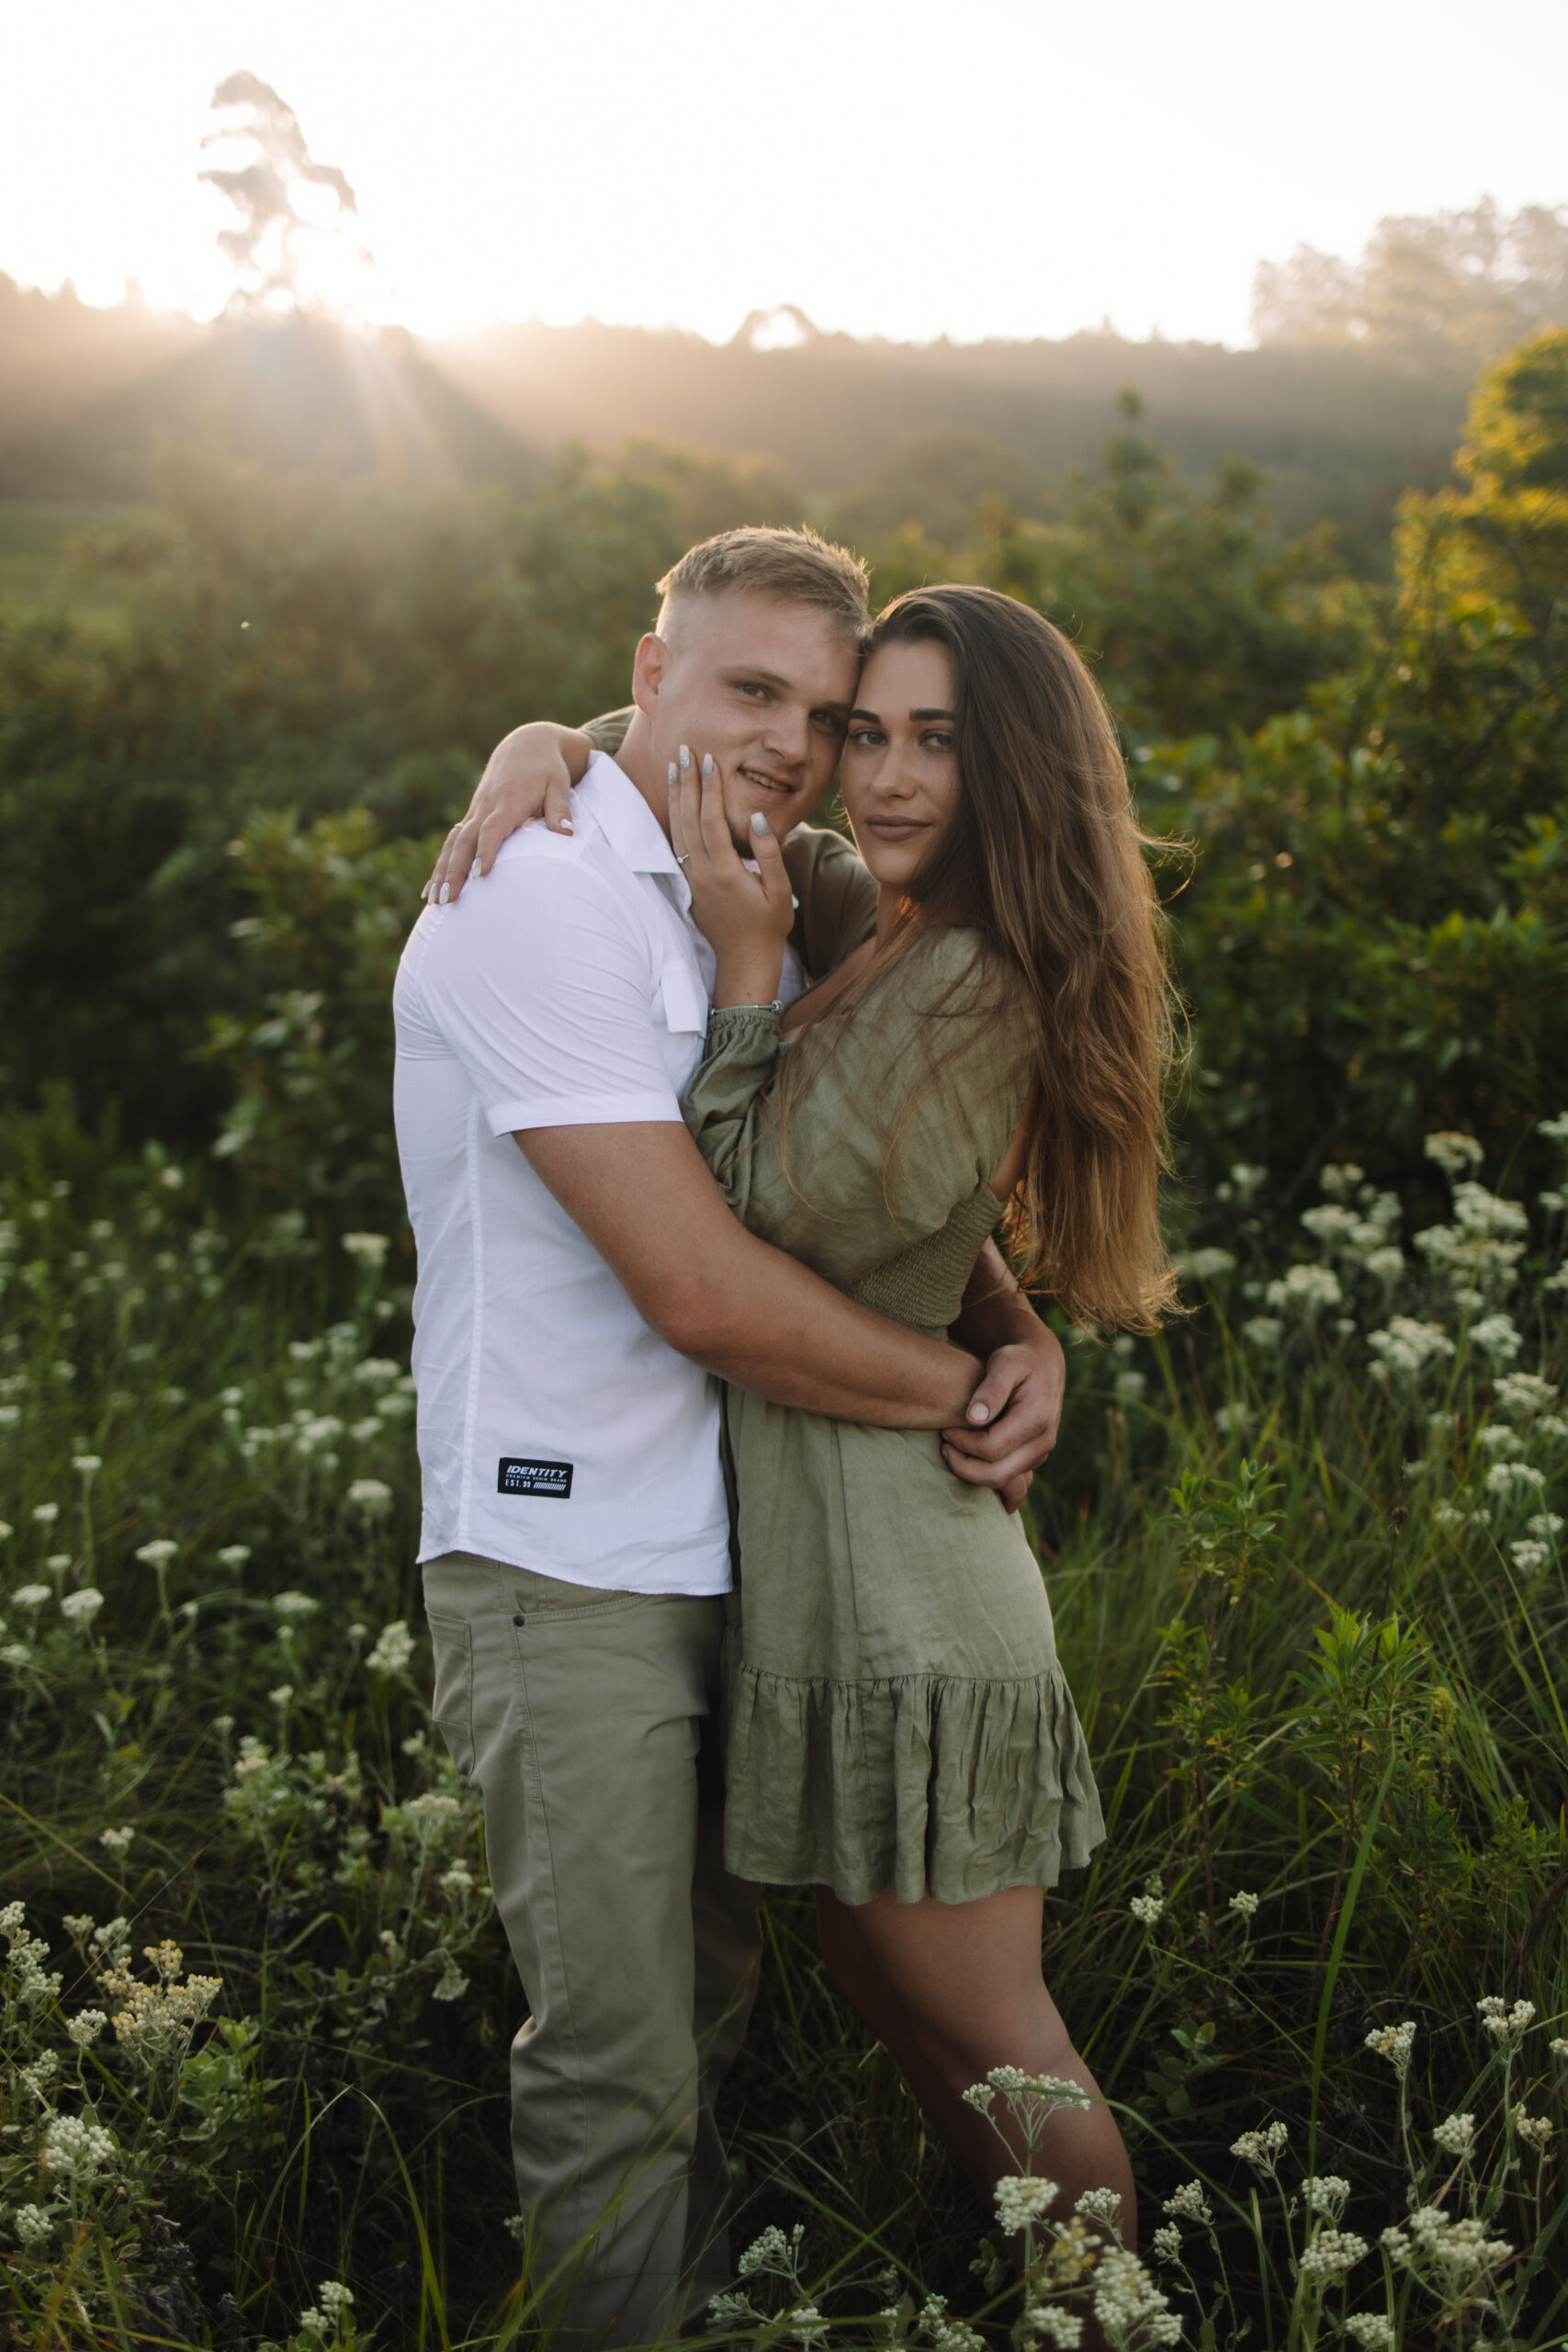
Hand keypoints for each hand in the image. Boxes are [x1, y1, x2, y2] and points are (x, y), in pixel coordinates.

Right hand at [422, 723, 587, 904]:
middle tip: (447, 899)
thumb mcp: (558, 785)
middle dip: (454, 871)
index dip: (485, 850)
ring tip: (433, 901)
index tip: (480, 874)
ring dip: (441, 872)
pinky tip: (430, 890)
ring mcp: (475, 812)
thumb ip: (560, 810)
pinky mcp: (471, 817)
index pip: (492, 828)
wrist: (525, 746)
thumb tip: (566, 834)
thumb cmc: (547, 769)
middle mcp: (485, 807)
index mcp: (508, 801)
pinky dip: (441, 866)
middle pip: (464, 841)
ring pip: (453, 844)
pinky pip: (452, 843)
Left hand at [668, 746, 794, 1004]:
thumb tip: (756, 817)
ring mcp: (692, 879)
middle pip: (689, 819)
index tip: (709, 760)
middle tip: (684, 750)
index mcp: (726, 871)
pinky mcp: (689, 884)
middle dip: (687, 782)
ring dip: (676, 797)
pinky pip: (676, 844)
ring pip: (678, 830)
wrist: (744, 961)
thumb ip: (768, 852)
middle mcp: (703, 873)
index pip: (712, 820)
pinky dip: (674, 819)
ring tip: (674, 768)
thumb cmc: (768, 926)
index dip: (710, 788)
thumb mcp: (779, 890)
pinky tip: (675, 803)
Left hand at [940, 1330, 1064, 1515]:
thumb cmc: (1019, 1360)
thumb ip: (991, 1389)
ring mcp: (1041, 1454)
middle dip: (963, 1466)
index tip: (945, 1428)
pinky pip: (1006, 1477)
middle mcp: (1044, 1442)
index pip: (991, 1448)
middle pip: (997, 1475)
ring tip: (952, 1446)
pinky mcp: (1034, 1458)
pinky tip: (967, 1450)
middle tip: (943, 1447)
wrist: (1043, 1365)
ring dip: (971, 1470)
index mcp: (1036, 1419)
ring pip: (1001, 1480)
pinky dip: (983, 1469)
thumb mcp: (1005, 1363)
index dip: (962, 1443)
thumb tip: (973, 1419)